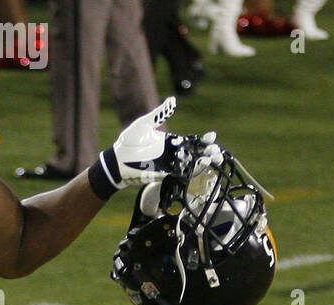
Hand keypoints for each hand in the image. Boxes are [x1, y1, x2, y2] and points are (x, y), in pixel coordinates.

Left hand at [107, 99, 223, 189]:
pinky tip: (198, 169)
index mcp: (170, 141)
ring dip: (202, 162)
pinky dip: (189, 171)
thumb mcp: (144, 124)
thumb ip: (159, 114)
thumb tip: (173, 100)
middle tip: (217, 151)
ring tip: (213, 160)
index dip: (203, 140)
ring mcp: (167, 164)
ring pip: (189, 164)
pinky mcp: (161, 174)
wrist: (116, 161)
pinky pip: (178, 173)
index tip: (211, 137)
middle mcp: (171, 153)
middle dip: (207, 152)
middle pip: (194, 153)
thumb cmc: (128, 141)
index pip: (191, 140)